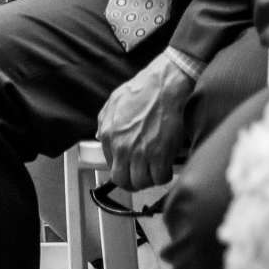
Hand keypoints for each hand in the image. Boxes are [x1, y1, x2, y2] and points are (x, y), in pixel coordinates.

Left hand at [96, 55, 195, 191]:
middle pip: (123, 181)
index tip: (131, 166)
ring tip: (155, 171)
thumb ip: (105, 123)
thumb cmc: (143, 90)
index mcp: (109, 135)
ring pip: (142, 182)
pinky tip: (167, 167)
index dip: (123, 168)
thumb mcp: (114, 102)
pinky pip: (160, 178)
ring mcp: (141, 153)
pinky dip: (165, 176)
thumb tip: (102, 138)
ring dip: (150, 180)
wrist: (165, 85)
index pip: (110, 166)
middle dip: (133, 182)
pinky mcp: (161, 155)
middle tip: (142, 176)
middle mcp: (122, 147)